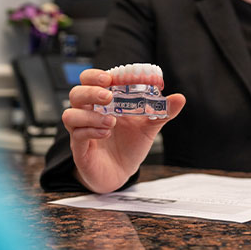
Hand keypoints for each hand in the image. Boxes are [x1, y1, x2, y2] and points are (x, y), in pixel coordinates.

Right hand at [62, 68, 184, 192]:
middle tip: (109, 95)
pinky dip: (91, 132)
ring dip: (90, 115)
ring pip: (70, 115)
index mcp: (103, 102)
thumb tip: (180, 98)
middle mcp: (89, 113)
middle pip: (76, 93)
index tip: (110, 77)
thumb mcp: (149, 126)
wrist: (122, 173)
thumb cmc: (130, 145)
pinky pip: (77, 136)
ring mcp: (81, 131)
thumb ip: (163, 111)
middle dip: (91, 91)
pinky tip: (107, 133)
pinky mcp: (80, 149)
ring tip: (112, 121)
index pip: (90, 80)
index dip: (96, 76)